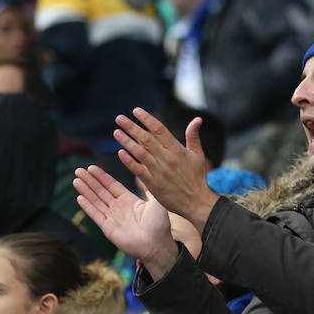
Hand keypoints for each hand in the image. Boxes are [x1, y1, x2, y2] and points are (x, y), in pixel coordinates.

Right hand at [74, 166, 177, 279]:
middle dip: (90, 181)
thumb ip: (149, 187)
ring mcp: (112, 218)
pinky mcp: (108, 228)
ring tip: (76, 179)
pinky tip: (79, 197)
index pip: (112, 185)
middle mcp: (119, 208)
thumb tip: (148, 172)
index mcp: (129, 200)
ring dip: (85, 191)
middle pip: (101, 191)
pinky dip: (87, 207)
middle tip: (78, 170)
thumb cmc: (159, 224)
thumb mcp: (156, 201)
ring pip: (95, 201)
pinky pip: (96, 215)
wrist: (157, 244)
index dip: (101, 177)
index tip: (92, 167)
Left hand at [111, 109, 218, 228]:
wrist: (196, 202)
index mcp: (177, 150)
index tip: (136, 110)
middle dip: (131, 127)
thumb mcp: (198, 155)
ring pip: (139, 152)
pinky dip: (129, 161)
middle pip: (146, 139)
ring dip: (126, 141)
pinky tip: (120, 152)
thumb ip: (193, 136)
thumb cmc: (197, 178)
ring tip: (116, 132)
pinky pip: (138, 170)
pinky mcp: (153, 184)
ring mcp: (159, 171)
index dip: (146, 119)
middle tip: (119, 118)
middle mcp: (167, 159)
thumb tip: (197, 119)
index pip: (159, 129)